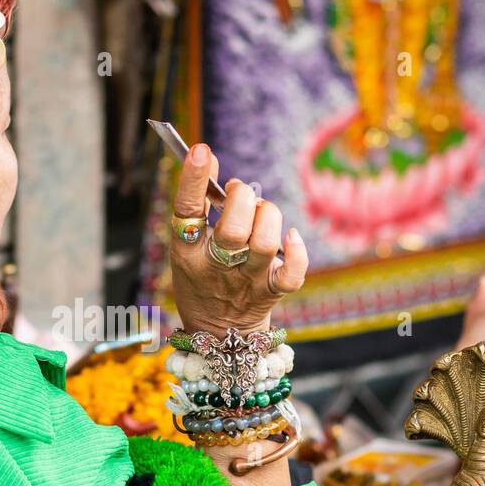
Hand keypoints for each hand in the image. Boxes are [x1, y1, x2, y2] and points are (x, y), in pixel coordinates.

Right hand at [169, 143, 307, 336]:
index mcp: (187, 254)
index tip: (202, 151)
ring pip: (264, 244)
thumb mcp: (188, 247)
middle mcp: (215, 269)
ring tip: (259, 212)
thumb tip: (210, 159)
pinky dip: (297, 250)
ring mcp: (246, 282)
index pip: (187, 212)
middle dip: (241, 198)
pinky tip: (291, 236)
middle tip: (238, 193)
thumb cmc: (203, 277)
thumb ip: (199, 207)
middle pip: (233, 228)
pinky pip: (293, 273)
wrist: (219, 334)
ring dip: (267, 215)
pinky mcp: (272, 293)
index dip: (194, 180)